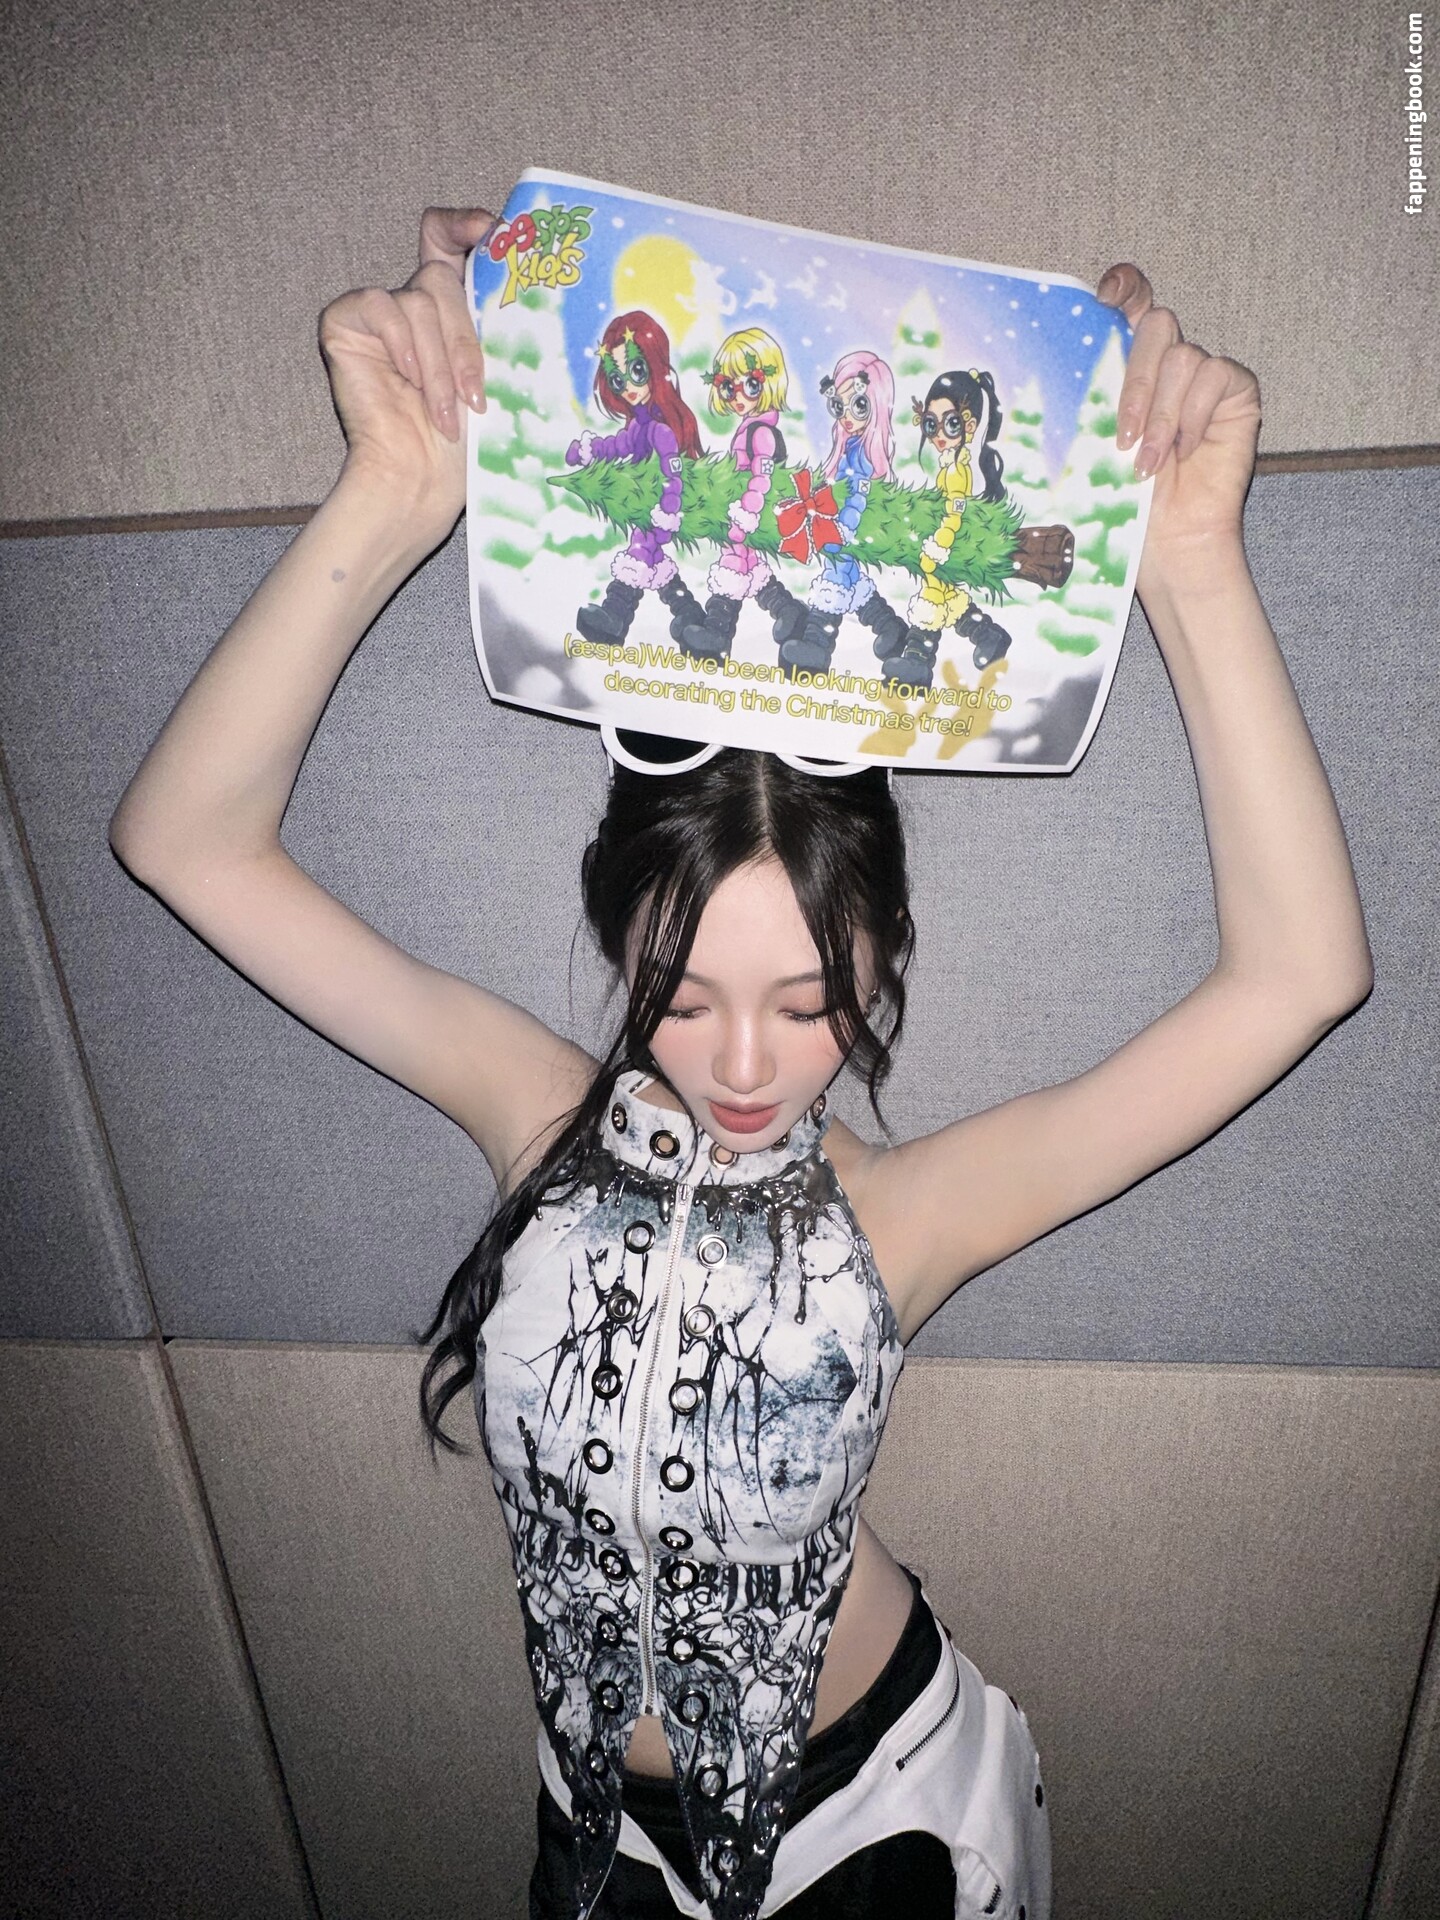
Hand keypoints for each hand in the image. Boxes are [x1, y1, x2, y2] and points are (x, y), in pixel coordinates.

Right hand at [318, 205, 494, 544]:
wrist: (419, 478)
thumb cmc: (462, 443)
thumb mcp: (493, 371)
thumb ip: (496, 320)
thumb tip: (529, 272)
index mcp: (448, 309)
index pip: (450, 240)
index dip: (467, 225)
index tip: (491, 229)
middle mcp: (412, 303)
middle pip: (441, 276)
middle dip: (464, 338)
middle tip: (474, 393)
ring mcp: (377, 311)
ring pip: (419, 299)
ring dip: (439, 363)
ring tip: (444, 411)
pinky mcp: (346, 321)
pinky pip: (382, 305)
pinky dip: (403, 346)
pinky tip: (407, 383)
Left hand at [1097, 264, 1261, 586]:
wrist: (1169, 540)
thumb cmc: (1126, 500)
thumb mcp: (1096, 442)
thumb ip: (1092, 396)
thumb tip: (1062, 360)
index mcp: (1130, 366)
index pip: (1133, 301)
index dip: (1124, 287)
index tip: (1103, 298)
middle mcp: (1169, 364)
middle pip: (1156, 325)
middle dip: (1134, 380)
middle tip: (1122, 437)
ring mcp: (1205, 376)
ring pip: (1184, 357)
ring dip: (1161, 414)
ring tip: (1149, 462)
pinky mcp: (1237, 392)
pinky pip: (1217, 376)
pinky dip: (1195, 416)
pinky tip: (1187, 451)